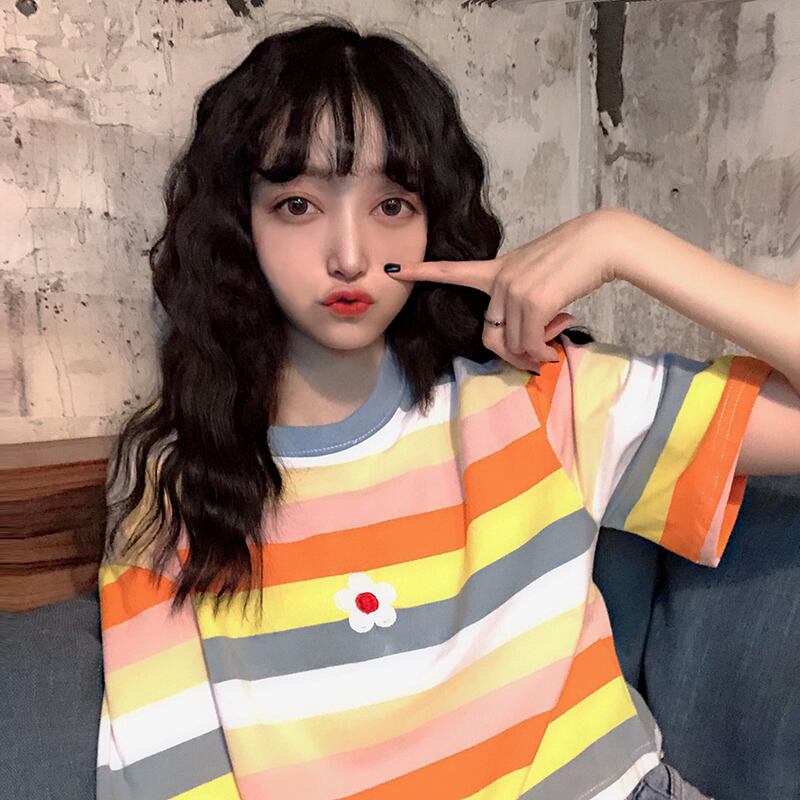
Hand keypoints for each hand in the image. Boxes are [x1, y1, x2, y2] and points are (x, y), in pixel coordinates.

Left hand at [385, 208, 625, 371]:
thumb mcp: (536, 272)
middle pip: (490, 336)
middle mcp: (499, 280)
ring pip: (512, 344)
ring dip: (534, 355)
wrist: (601, 242)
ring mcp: (514, 290)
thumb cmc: (574, 258)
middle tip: (539, 355)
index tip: (396, 269)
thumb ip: (520, 298)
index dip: (423, 271)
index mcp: (496, 269)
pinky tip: (558, 341)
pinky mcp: (533, 301)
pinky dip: (543, 351)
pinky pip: (530, 343)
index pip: (453, 270)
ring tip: (555, 343)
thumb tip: (525, 339)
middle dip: (513, 355)